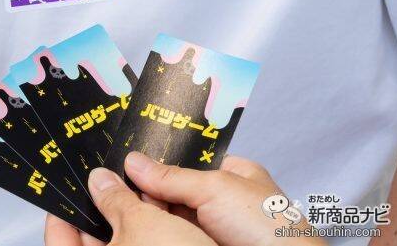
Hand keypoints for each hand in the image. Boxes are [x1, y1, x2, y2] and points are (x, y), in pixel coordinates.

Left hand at [45, 167, 216, 245]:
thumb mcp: (142, 226)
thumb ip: (116, 200)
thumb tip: (99, 180)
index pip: (58, 236)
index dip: (61, 208)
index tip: (68, 183)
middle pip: (94, 234)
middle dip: (101, 201)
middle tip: (103, 172)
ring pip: (124, 236)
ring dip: (129, 208)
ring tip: (133, 177)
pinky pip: (147, 240)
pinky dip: (149, 221)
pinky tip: (158, 198)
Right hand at [125, 152, 326, 245]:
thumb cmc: (269, 228)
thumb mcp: (215, 190)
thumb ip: (172, 176)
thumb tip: (134, 163)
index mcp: (235, 173)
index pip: (188, 160)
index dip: (160, 162)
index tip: (131, 164)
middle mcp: (224, 199)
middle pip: (176, 189)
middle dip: (154, 190)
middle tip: (127, 189)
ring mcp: (214, 227)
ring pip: (173, 215)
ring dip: (155, 213)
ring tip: (128, 207)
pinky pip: (176, 236)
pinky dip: (162, 233)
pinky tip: (145, 227)